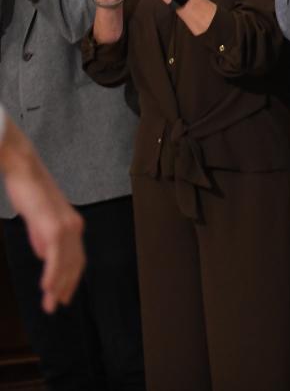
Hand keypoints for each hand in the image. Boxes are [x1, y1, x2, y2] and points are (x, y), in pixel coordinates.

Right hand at [0, 127, 83, 313]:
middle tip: (56, 307)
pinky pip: (55, 255)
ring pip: (66, 263)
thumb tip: (45, 256)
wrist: (24, 169)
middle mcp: (74, 226)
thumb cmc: (29, 191)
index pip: (76, 258)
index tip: (64, 296)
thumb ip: (43, 237)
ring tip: (50, 304)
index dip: (71, 279)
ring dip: (57, 287)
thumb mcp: (38, 219)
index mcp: (72, 225)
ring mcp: (66, 226)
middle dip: (66, 288)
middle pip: (74, 264)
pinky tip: (46, 287)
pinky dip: (52, 273)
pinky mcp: (54, 225)